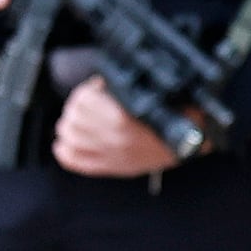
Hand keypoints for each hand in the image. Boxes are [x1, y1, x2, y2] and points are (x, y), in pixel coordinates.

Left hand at [52, 76, 176, 177]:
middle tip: (89, 102)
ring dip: (69, 124)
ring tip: (79, 118)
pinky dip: (63, 150)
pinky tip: (65, 141)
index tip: (99, 87)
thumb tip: (100, 83)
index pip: (83, 99)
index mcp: (121, 118)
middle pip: (72, 118)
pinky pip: (73, 161)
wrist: (186, 143)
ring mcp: (109, 155)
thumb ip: (122, 88)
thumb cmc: (172, 114)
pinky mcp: (109, 167)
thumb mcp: (150, 94)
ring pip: (68, 137)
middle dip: (77, 106)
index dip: (88, 89)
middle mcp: (112, 139)